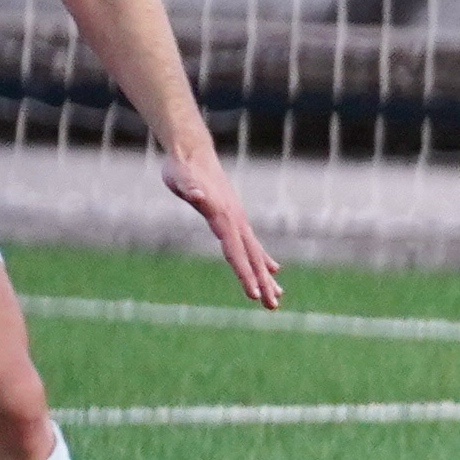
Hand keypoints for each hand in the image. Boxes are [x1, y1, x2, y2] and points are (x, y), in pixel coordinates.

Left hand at [169, 160, 282, 308]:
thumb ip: (191, 188)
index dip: (245, 274)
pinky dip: (262, 259)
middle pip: (251, 258)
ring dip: (266, 277)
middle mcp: (236, 222)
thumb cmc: (182, 168)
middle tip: (272, 307)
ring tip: (278, 298)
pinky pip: (251, 245)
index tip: (254, 294)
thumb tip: (197, 195)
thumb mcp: (181, 178)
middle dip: (262, 283)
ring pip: (255, 254)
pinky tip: (272, 270)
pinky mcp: (233, 219)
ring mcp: (237, 221)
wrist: (192, 152)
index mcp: (224, 217)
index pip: (236, 252)